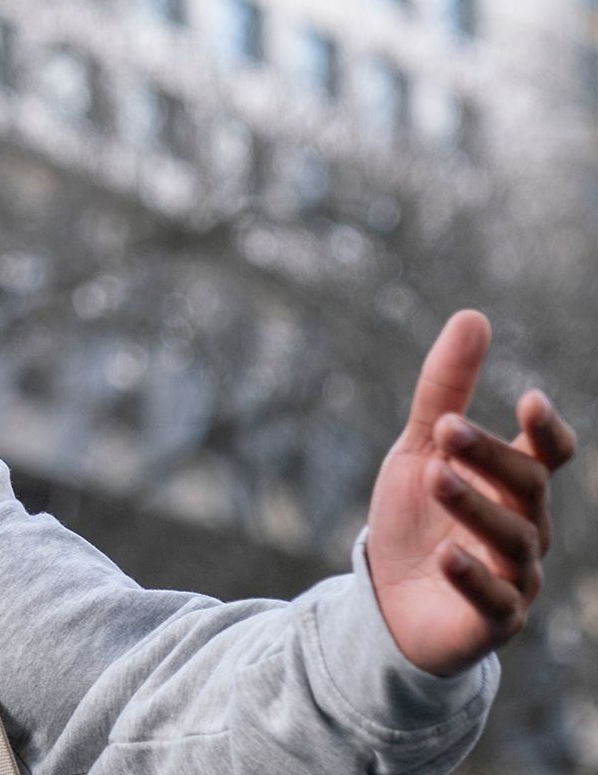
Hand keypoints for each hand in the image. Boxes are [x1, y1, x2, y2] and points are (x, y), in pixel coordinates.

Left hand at [365, 310, 577, 676]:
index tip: (530, 400)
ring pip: (511, 538)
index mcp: (512, 486)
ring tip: (437, 475)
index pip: (548, 455)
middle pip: (526, 487)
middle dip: (489, 457)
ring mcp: (515, 576)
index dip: (547, 431)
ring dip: (474, 505)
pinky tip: (444, 554)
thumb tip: (473, 317)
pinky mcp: (494, 621)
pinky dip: (471, 577)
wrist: (388, 602)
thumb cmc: (415, 520)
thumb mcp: (419, 450)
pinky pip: (494, 600)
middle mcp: (525, 528)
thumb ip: (446, 392)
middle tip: (445, 431)